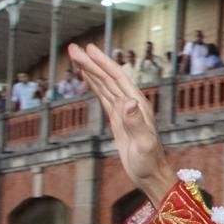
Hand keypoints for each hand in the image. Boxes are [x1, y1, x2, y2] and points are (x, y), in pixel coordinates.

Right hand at [66, 43, 173, 203]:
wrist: (151, 175)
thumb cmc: (149, 162)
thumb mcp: (143, 144)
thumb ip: (136, 123)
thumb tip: (128, 101)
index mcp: (137, 105)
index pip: (117, 78)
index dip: (103, 62)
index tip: (87, 49)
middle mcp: (131, 104)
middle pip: (108, 77)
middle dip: (91, 62)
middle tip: (72, 48)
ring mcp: (124, 111)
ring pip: (105, 85)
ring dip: (91, 70)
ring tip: (76, 56)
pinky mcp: (118, 119)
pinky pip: (104, 97)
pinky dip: (95, 85)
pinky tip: (88, 77)